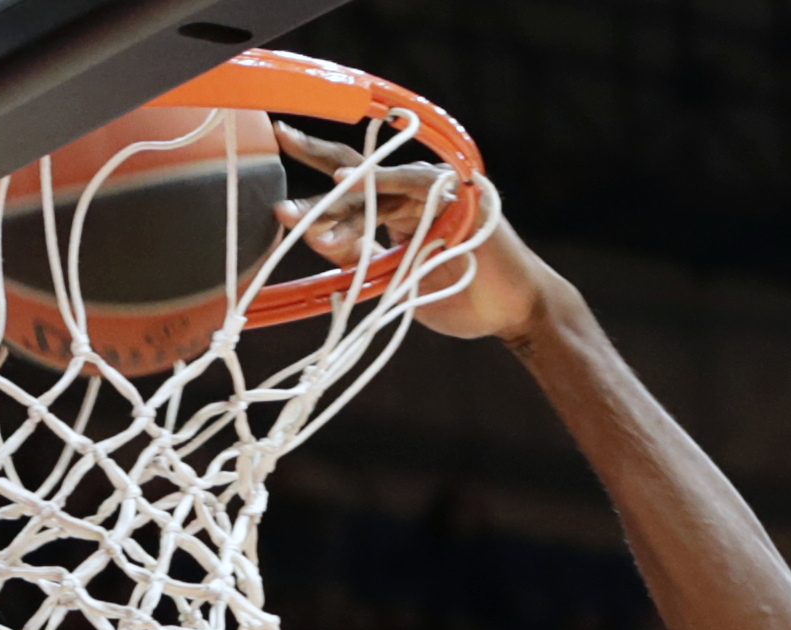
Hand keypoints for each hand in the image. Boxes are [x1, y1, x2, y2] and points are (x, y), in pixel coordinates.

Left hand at [277, 126, 553, 342]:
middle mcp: (414, 189)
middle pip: (358, 168)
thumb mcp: (394, 277)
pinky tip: (349, 181)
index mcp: (399, 205)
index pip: (351, 182)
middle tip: (281, 172)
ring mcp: (438, 187)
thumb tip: (312, 233)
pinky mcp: (458, 193)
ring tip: (310, 203)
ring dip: (344, 195)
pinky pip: (413, 181)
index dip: (315, 170)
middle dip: (317, 165)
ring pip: (381, 180)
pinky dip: (381, 181)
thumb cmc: (458, 295)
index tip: (279, 156)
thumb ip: (358, 254)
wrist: (511, 312)